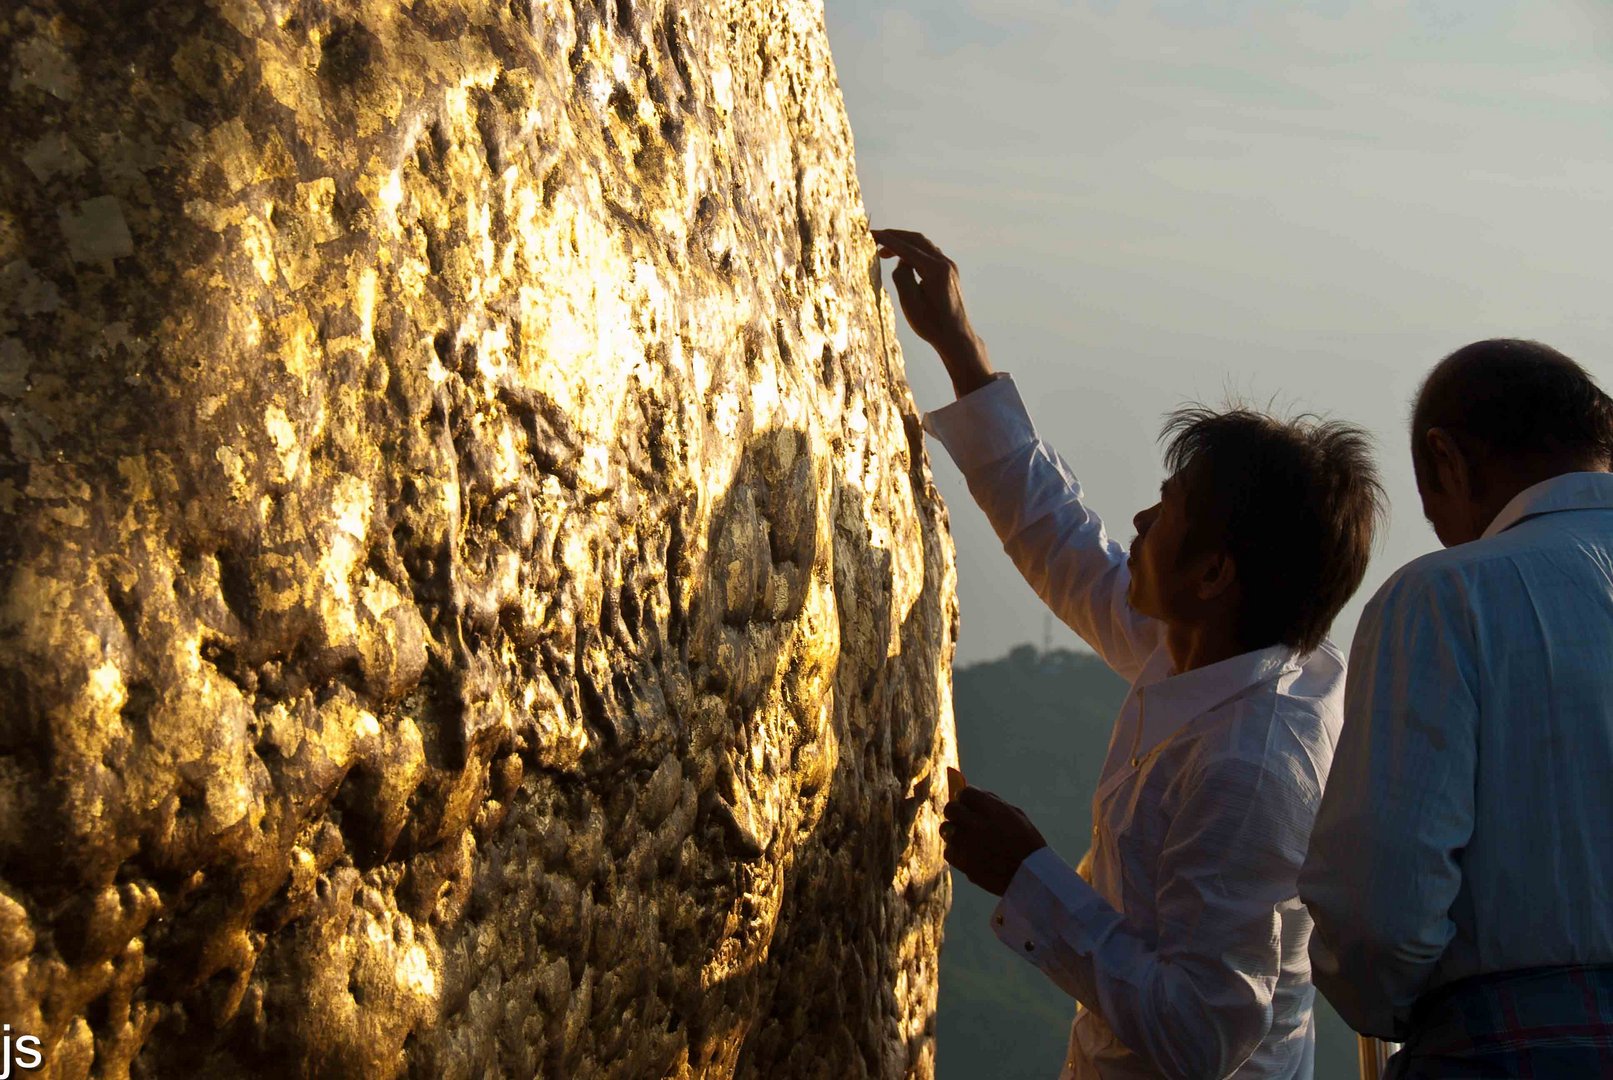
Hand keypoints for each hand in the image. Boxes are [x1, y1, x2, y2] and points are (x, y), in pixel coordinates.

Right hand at [872, 228, 994, 396]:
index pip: (906, 248)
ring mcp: (949, 267)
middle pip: (917, 240)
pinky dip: (914, 252)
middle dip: (895, 237)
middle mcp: (945, 263)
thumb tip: (901, 260)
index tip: (871, 234)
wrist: (955, 337)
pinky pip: (929, 254)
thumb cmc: (931, 324)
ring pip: (924, 246)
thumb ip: (902, 276)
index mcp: (935, 269)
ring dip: (904, 244)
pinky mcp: (949, 272)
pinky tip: (903, 260)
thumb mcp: (909, 302)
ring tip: (885, 252)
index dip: (887, 240)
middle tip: (876, 239)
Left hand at [940, 785, 1046, 895]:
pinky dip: (956, 851)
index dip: (966, 797)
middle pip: (951, 809)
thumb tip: (971, 793)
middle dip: (956, 811)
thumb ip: (992, 803)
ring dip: (955, 831)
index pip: (965, 793)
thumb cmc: (1027, 843)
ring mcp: (968, 846)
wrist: (1032, 877)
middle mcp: (977, 826)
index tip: (968, 802)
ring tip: (968, 838)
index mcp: (993, 811)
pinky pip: (949, 851)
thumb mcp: (1015, 815)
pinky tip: (969, 853)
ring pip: (946, 830)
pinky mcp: (964, 864)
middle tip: (964, 818)